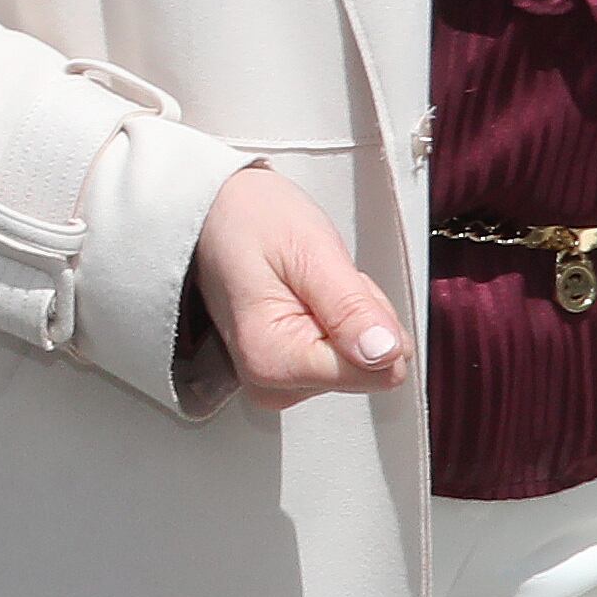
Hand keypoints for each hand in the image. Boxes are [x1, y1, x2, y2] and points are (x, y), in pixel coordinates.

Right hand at [193, 163, 408, 411]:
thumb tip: (387, 355)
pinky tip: (304, 298)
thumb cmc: (250, 221)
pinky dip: (336, 325)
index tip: (335, 286)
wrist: (210, 211)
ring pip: (361, 365)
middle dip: (361, 319)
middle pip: (371, 371)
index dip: (372, 321)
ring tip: (306, 283)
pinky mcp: (281, 375)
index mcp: (273, 360)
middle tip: (319, 280)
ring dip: (348, 318)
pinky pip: (341, 361)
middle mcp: (269, 385)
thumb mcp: (311, 250)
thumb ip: (351, 308)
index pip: (379, 372)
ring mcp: (273, 383)